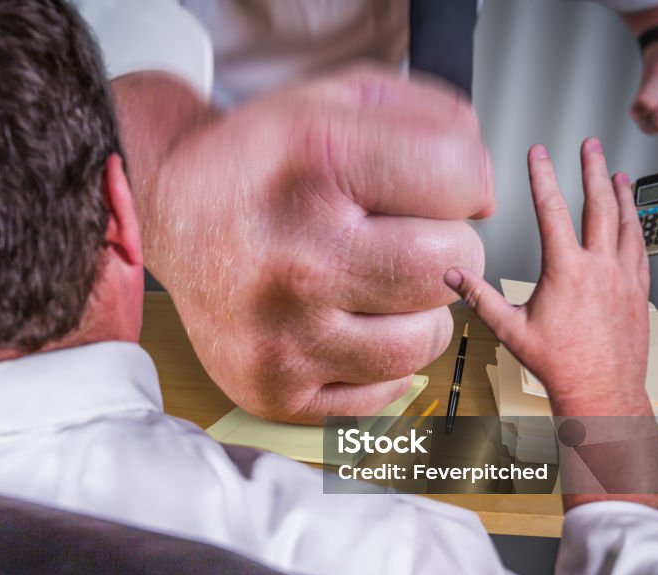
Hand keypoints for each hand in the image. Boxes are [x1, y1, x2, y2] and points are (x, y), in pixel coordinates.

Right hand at [134, 65, 492, 422]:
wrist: (172, 217)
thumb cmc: (261, 165)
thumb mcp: (336, 99)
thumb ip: (432, 118)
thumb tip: (486, 194)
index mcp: (311, 164)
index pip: (459, 175)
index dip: (464, 178)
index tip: (439, 185)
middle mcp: (295, 255)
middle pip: (447, 263)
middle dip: (448, 246)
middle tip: (410, 237)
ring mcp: (283, 333)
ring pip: (423, 340)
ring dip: (419, 310)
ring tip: (380, 286)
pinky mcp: (274, 388)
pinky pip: (382, 392)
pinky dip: (381, 362)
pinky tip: (350, 326)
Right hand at [444, 138, 650, 416]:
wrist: (601, 388)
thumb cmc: (557, 363)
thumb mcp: (509, 328)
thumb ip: (480, 297)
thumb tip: (452, 276)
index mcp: (565, 271)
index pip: (551, 210)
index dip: (542, 176)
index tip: (539, 154)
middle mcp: (599, 267)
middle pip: (598, 204)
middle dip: (593, 169)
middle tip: (591, 146)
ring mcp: (624, 277)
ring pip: (627, 223)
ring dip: (621, 194)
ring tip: (618, 174)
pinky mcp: (639, 290)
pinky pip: (641, 248)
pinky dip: (637, 226)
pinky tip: (635, 221)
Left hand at [631, 39, 657, 133]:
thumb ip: (649, 97)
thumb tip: (643, 112)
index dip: (650, 108)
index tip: (657, 91)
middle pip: (654, 127)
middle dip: (646, 110)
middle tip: (655, 90)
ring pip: (648, 127)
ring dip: (643, 111)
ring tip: (655, 92)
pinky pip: (646, 124)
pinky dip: (642, 111)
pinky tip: (653, 97)